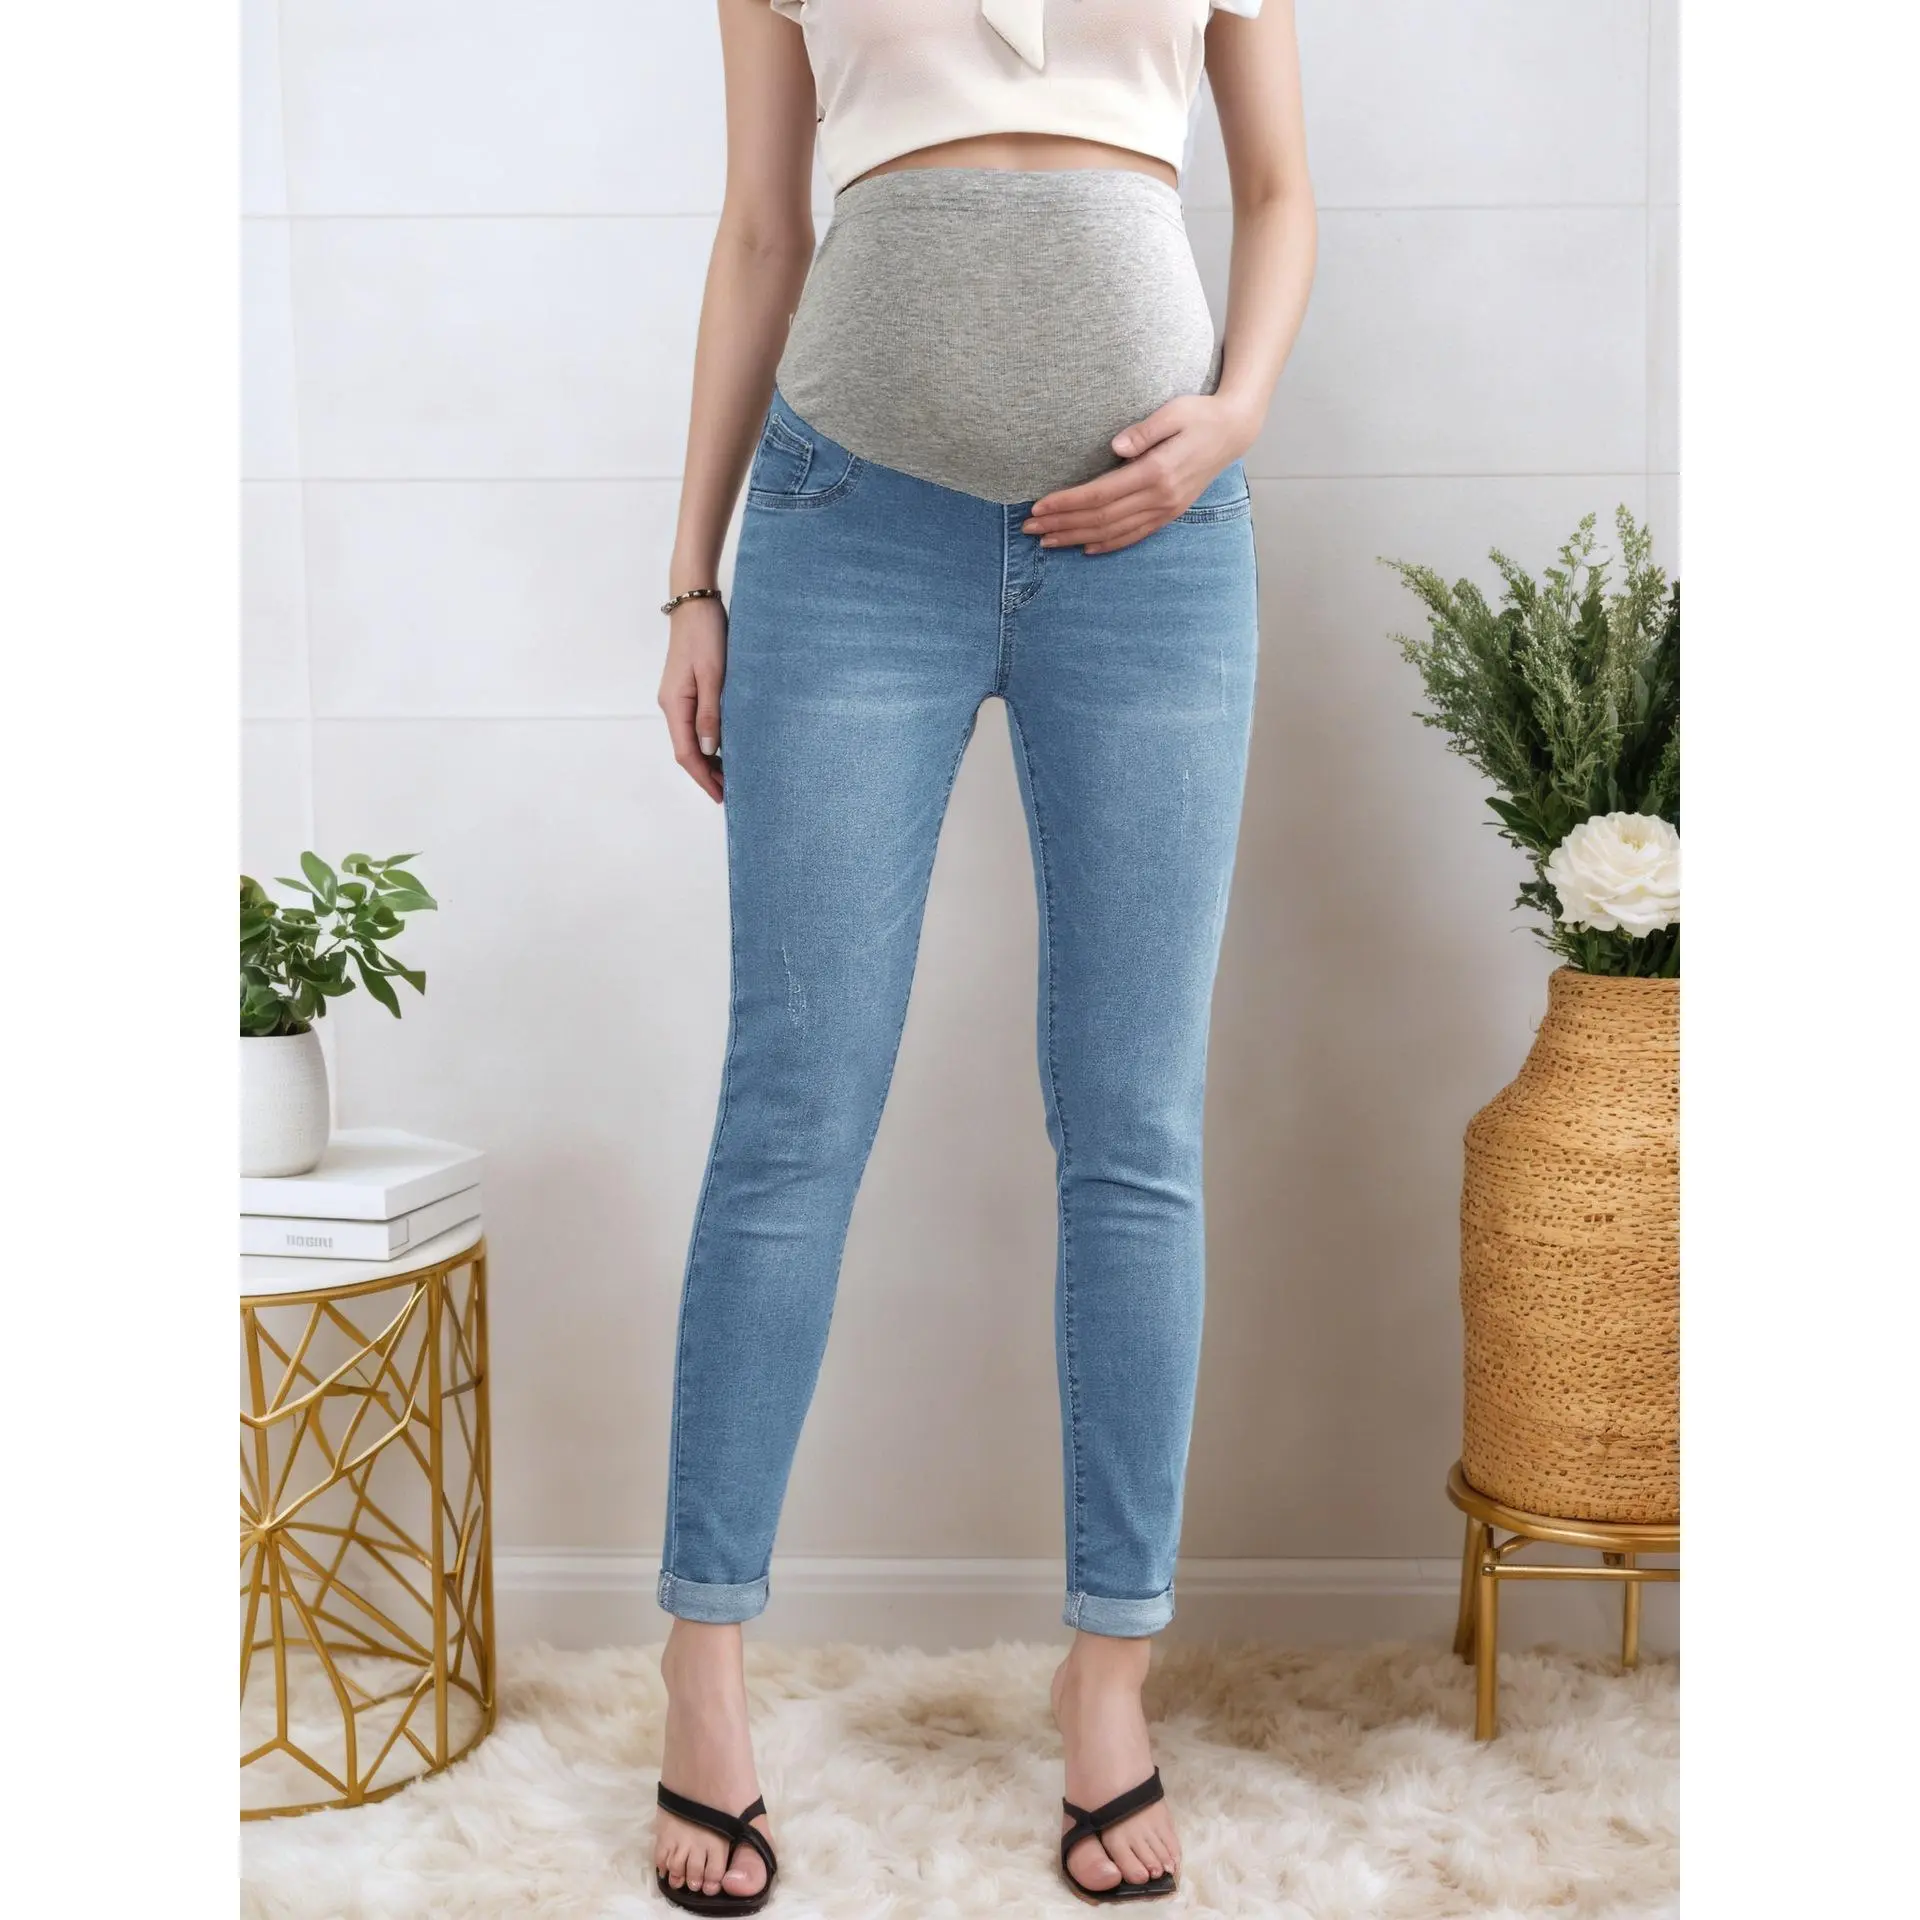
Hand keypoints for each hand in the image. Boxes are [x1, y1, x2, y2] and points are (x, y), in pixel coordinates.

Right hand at [658, 595, 727, 802]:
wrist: (695, 604)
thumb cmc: (705, 635)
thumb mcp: (712, 676)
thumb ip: (710, 714)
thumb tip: (710, 750)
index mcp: (674, 705)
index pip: (686, 753)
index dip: (703, 777)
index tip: (721, 796)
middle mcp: (672, 705)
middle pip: (686, 750)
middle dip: (706, 773)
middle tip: (731, 792)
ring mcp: (677, 698)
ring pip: (691, 739)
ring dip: (709, 759)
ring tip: (731, 776)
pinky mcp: (687, 690)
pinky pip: (695, 725)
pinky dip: (710, 741)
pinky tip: (725, 747)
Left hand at [1022, 393, 1257, 553]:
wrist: (1233, 431)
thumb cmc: (1200, 415)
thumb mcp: (1173, 412)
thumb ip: (1144, 430)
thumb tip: (1115, 446)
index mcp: (1156, 472)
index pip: (1100, 494)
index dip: (1067, 503)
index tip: (1038, 507)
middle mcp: (1160, 498)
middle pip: (1101, 518)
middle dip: (1062, 524)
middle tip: (1030, 529)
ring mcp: (1166, 509)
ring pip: (1113, 532)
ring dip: (1077, 538)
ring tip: (1048, 541)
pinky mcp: (1169, 513)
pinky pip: (1135, 536)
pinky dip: (1108, 545)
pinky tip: (1087, 548)